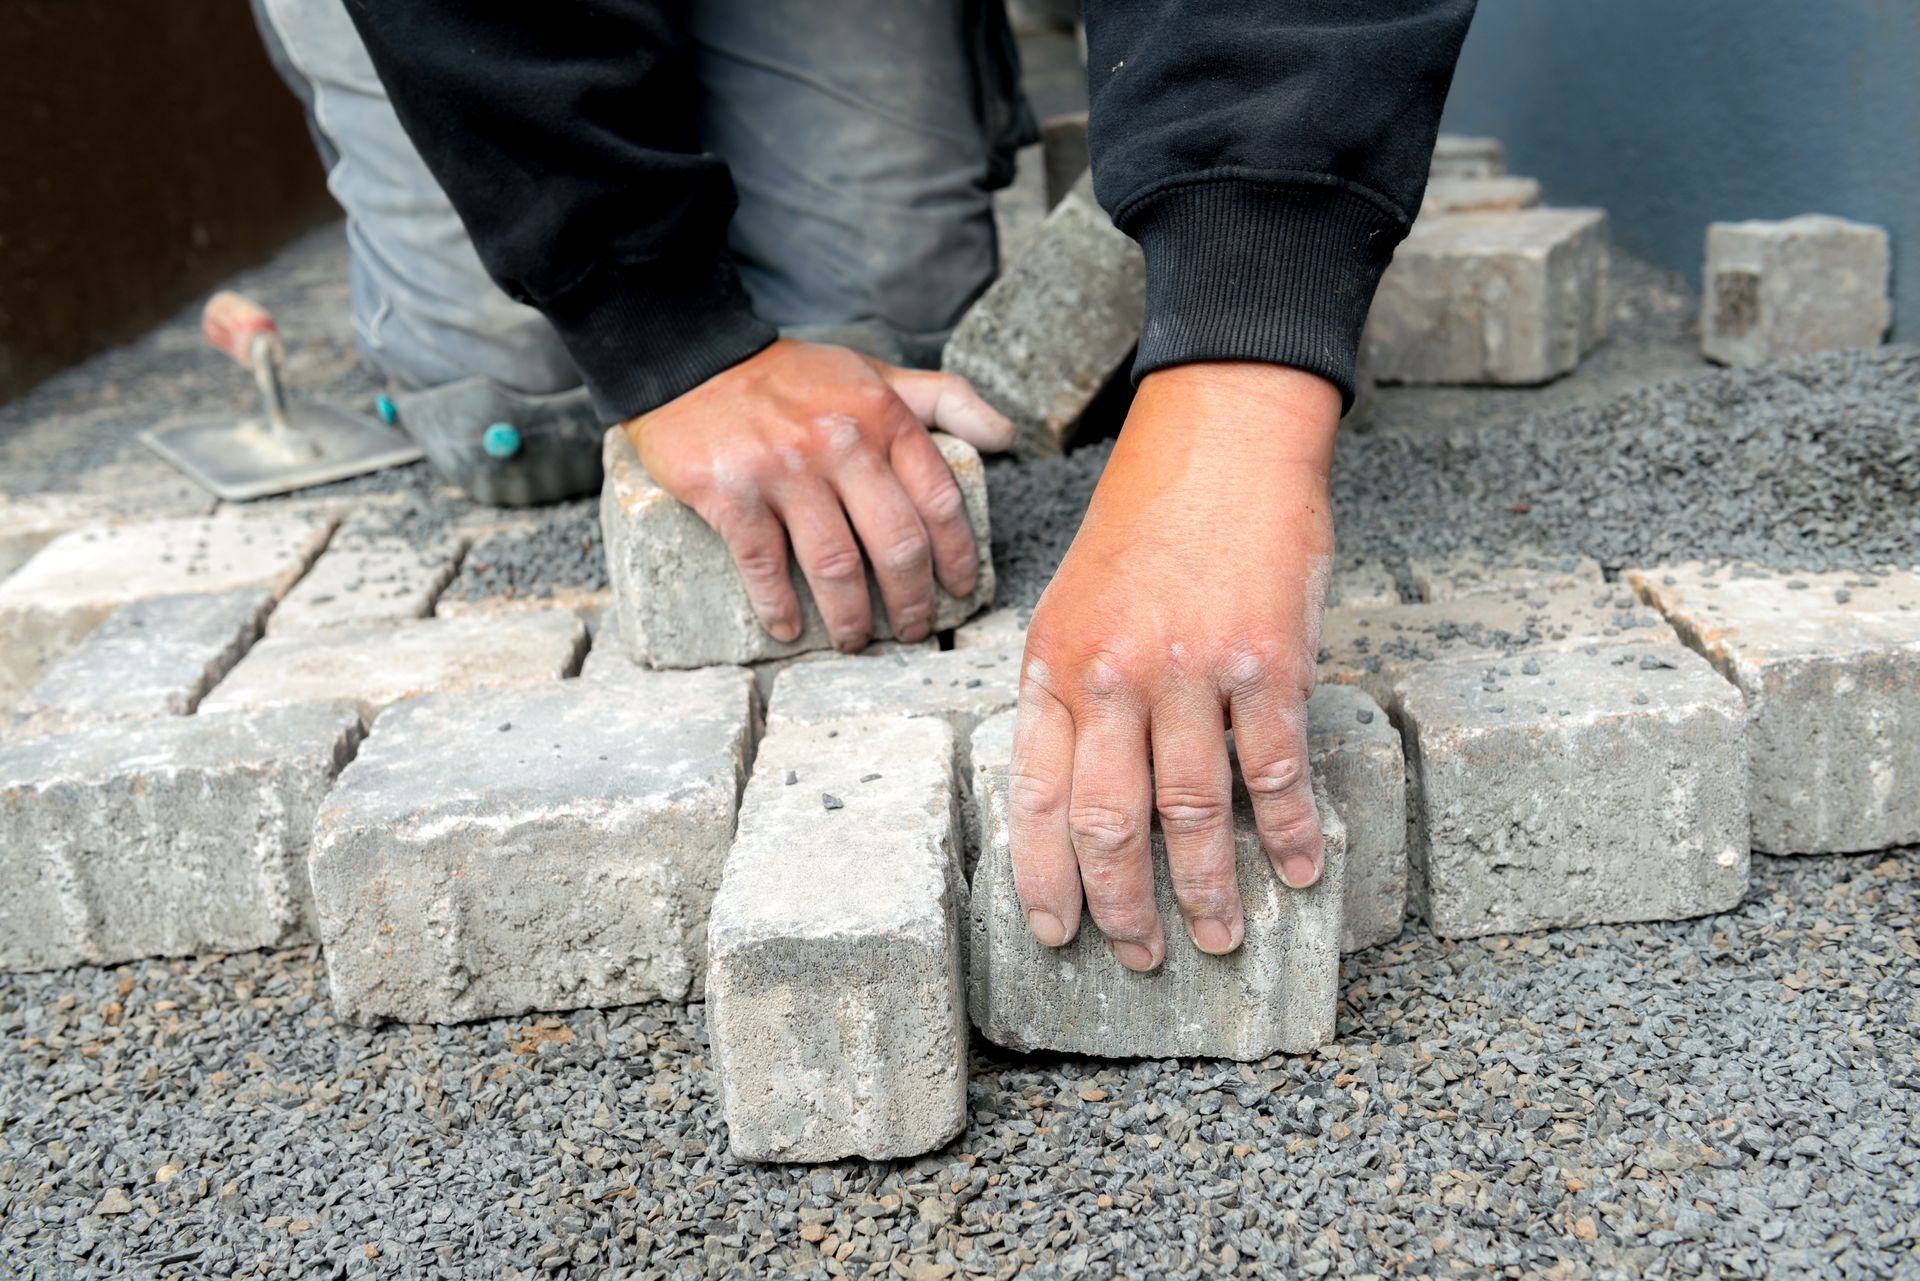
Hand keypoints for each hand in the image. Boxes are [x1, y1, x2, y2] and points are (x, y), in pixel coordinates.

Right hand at [625, 339, 1013, 648]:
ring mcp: (784, 470)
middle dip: (912, 601)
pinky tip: (788, 627)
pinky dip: (778, 606)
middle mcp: (840, 443)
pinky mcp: (730, 492)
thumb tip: (1007, 436)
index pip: (940, 500)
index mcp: (882, 417)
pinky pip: (764, 566)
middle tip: (913, 628)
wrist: (691, 360)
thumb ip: (944, 398)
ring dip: (851, 617)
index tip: (959, 589)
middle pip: (896, 545)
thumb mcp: (873, 374)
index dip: (958, 556)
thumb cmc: (790, 377)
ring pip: (836, 566)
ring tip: (855, 638)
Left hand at [1009, 362, 1339, 969]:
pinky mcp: (1267, 662)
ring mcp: (1190, 671)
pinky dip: (1291, 831)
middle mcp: (1114, 676)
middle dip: (1124, 907)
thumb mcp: (1074, 598)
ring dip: (1208, 890)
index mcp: (1056, 663)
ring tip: (1220, 937)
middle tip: (1139, 957)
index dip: (1045, 877)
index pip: (1036, 796)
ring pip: (1194, 813)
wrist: (1221, 432)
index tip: (1056, 932)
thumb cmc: (1148, 518)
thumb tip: (1078, 784)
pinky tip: (1299, 871)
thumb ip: (1071, 688)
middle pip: (1109, 823)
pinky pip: (1276, 771)